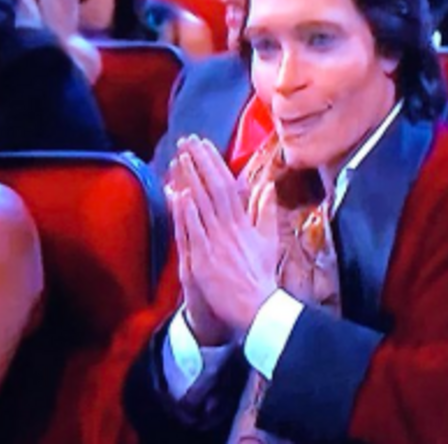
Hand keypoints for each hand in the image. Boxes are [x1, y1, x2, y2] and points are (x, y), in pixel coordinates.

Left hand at [171, 136, 276, 338]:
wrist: (257, 306)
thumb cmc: (261, 275)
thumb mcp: (269, 239)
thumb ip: (266, 211)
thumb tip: (268, 185)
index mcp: (243, 221)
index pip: (227, 183)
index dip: (214, 162)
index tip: (204, 144)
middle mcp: (229, 228)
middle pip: (213, 187)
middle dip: (199, 162)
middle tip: (187, 141)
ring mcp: (216, 242)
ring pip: (202, 204)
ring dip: (190, 179)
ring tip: (179, 158)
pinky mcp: (204, 259)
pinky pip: (194, 231)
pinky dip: (187, 212)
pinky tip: (179, 194)